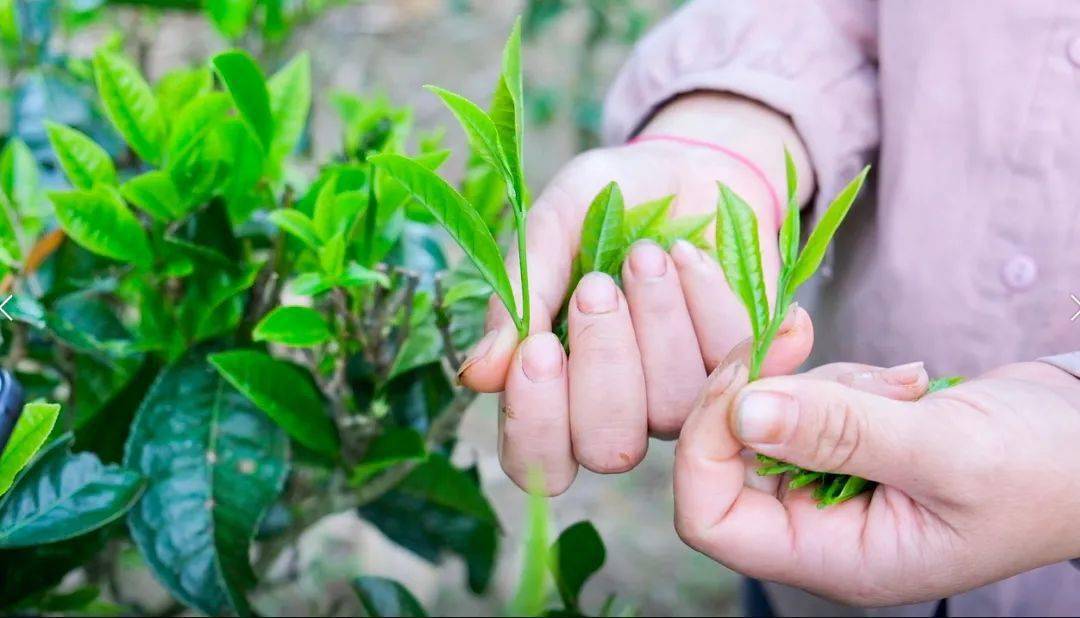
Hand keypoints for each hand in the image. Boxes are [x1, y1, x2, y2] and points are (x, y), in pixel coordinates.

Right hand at [458, 95, 811, 493]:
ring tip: (648, 254)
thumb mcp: (552, 228)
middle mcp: (618, 412)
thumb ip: (518, 297)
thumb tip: (478, 375)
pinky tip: (690, 256)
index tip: (539, 346)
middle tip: (597, 285)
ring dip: (658, 322)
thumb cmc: (604, 202)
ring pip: (672, 410)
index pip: (536, 460)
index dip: (536, 421)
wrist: (688, 166)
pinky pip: (730, 366)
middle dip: (604, 363)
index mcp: (555, 392)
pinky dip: (707, 301)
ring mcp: (684, 399)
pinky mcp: (739, 370)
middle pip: (609, 448)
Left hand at [674, 358, 1079, 605]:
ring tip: (902, 385)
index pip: (710, 517)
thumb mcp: (945, 451)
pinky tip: (906, 383)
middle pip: (727, 456)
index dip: (705, 444)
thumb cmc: (1043, 471)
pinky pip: (807, 400)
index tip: (743, 374)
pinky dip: (842, 377)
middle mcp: (820, 529)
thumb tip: (743, 412)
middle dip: (764, 390)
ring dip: (819, 381)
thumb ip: (843, 433)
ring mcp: (831, 487)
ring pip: (768, 416)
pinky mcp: (848, 446)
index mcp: (834, 558)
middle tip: (802, 335)